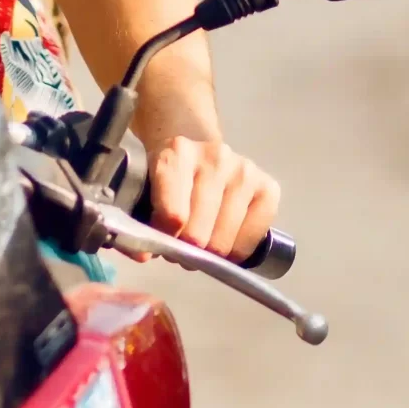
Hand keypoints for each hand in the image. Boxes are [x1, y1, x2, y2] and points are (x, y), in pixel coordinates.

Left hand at [144, 137, 280, 260]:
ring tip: (202, 244)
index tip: (160, 243)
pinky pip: (254, 236)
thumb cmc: (170, 180)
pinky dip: (239, 250)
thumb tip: (141, 255)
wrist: (199, 154)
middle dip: (188, 249)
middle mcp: (215, 157)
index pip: (173, 214)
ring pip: (224, 239)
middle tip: (183, 245)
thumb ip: (140, 221)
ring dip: (211, 252)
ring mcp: (245, 170)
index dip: (165, 238)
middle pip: (199, 233)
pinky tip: (227, 242)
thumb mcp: (147, 189)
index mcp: (177, 153)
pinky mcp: (268, 187)